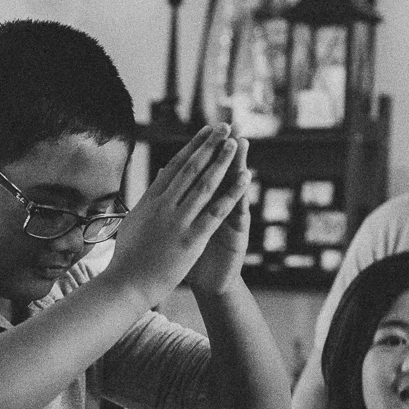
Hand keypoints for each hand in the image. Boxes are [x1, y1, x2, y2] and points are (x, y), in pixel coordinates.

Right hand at [105, 125, 245, 307]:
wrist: (124, 285)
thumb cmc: (127, 257)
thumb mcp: (135, 221)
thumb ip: (149, 197)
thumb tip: (161, 174)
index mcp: (150, 200)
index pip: (174, 166)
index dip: (193, 147)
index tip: (206, 132)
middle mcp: (163, 206)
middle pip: (190, 169)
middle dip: (209, 146)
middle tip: (224, 126)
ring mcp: (176, 222)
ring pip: (204, 184)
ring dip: (222, 161)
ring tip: (235, 143)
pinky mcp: (189, 239)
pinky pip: (215, 211)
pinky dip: (231, 193)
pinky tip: (245, 178)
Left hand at [184, 139, 251, 293]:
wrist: (210, 284)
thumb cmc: (190, 256)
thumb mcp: (177, 226)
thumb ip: (173, 200)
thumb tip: (163, 173)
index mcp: (198, 203)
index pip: (200, 171)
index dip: (201, 151)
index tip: (201, 129)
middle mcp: (215, 206)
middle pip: (218, 172)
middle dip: (220, 149)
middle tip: (224, 124)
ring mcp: (229, 218)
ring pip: (231, 186)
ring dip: (236, 163)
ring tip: (241, 141)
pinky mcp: (238, 233)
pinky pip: (238, 211)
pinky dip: (240, 194)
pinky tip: (246, 177)